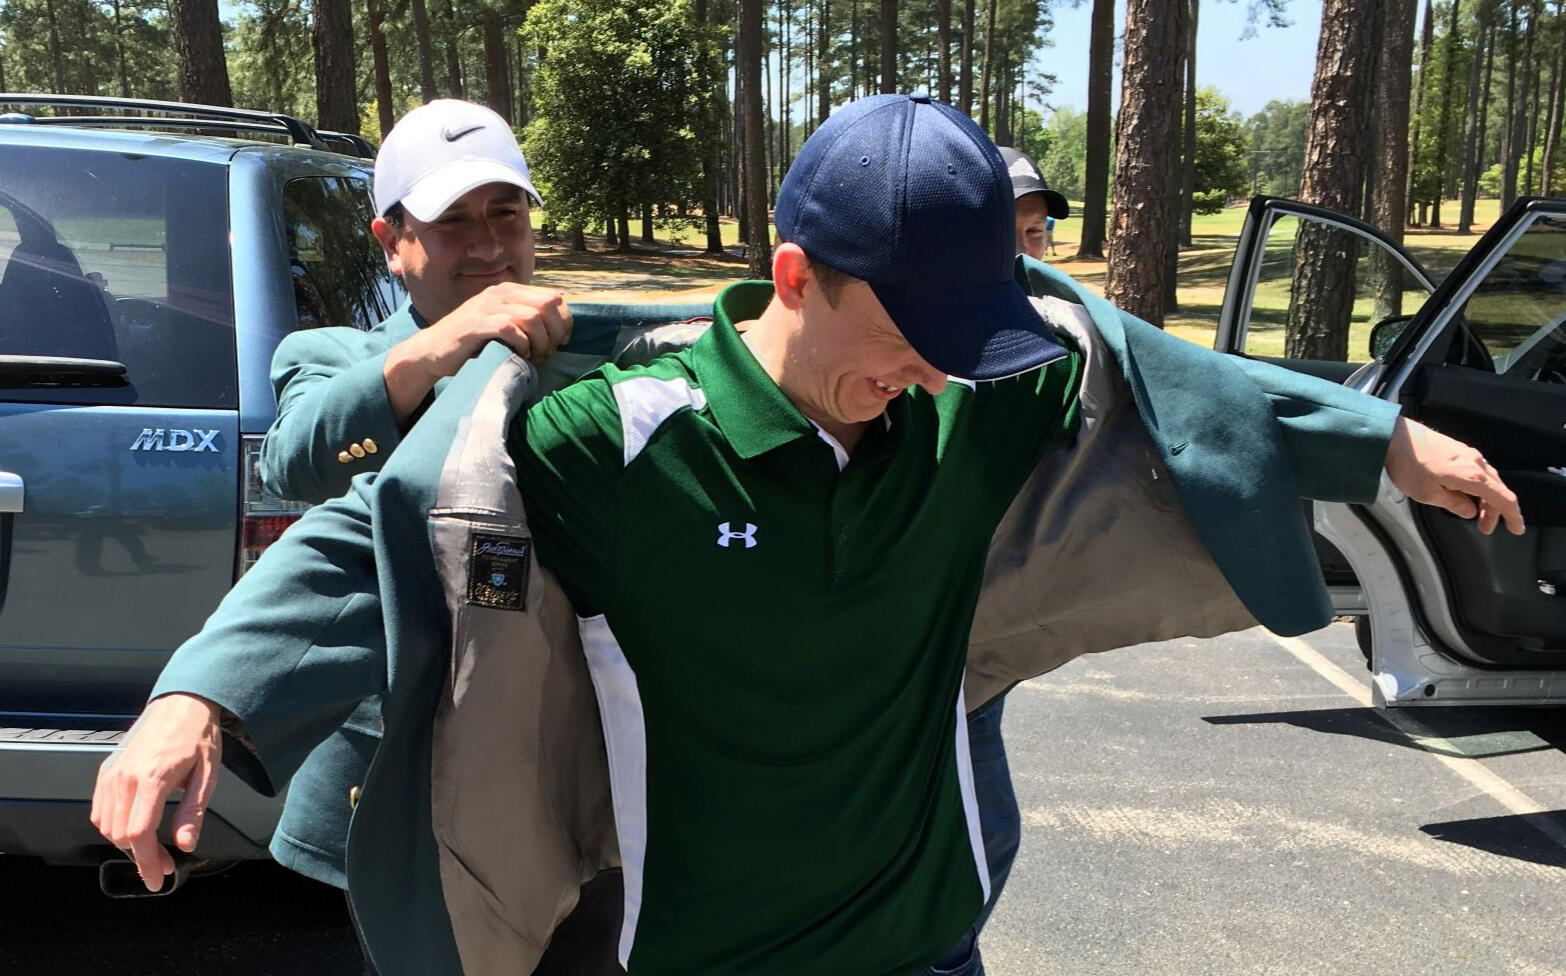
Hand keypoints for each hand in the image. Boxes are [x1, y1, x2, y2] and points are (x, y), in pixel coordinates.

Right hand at [90, 693, 222, 891]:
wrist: (181, 704)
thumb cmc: (198, 737)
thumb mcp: (207, 775)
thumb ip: (193, 812)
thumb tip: (185, 845)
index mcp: (153, 778)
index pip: (139, 833)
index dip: (147, 862)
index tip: (157, 880)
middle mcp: (125, 777)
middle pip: (120, 835)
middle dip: (141, 857)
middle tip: (164, 863)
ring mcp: (112, 773)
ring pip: (106, 826)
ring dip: (127, 844)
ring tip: (153, 848)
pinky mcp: (106, 770)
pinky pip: (99, 810)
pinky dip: (113, 827)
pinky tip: (135, 827)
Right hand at [383, 283, 572, 422]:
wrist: (432, 351)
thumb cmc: (473, 343)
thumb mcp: (503, 323)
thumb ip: (526, 319)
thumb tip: (561, 329)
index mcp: (510, 290)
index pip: (554, 298)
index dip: (564, 322)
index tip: (561, 342)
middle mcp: (499, 293)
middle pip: (548, 306)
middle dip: (555, 333)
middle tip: (547, 353)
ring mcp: (486, 307)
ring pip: (532, 317)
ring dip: (540, 342)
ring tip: (535, 357)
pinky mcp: (476, 324)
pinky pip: (510, 329)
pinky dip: (522, 344)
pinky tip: (520, 355)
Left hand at [1384, 417, 1525, 535]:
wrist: (1394, 437)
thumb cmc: (1409, 465)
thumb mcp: (1428, 494)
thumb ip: (1453, 504)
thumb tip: (1470, 511)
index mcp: (1473, 475)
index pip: (1503, 498)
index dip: (1512, 516)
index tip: (1516, 529)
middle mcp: (1476, 462)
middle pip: (1496, 489)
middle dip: (1494, 511)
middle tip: (1485, 528)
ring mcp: (1467, 453)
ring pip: (1486, 479)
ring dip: (1485, 499)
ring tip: (1475, 514)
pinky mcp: (1457, 449)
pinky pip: (1476, 470)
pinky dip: (1477, 486)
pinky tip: (1465, 494)